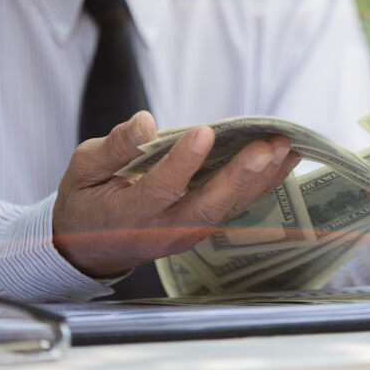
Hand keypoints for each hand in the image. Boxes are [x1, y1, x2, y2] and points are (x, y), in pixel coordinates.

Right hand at [52, 111, 299, 276]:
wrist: (90, 247)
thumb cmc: (86, 200)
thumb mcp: (83, 170)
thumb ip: (114, 148)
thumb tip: (145, 122)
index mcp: (128, 214)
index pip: (160, 189)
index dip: (183, 162)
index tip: (205, 132)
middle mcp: (163, 229)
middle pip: (207, 205)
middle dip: (240, 175)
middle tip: (268, 146)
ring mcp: (186, 233)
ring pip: (228, 208)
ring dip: (260, 179)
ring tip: (286, 147)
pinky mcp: (201, 228)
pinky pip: (235, 208)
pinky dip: (262, 184)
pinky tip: (284, 160)